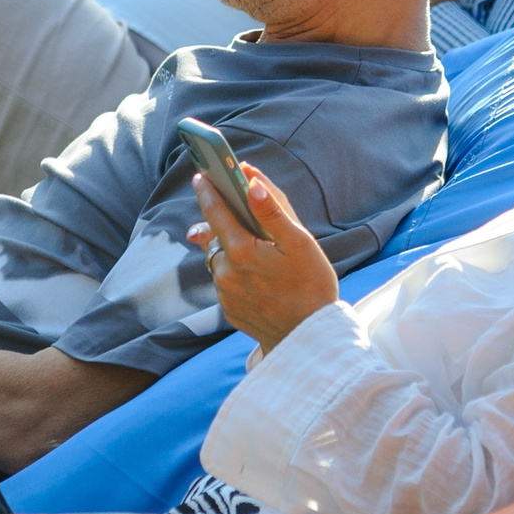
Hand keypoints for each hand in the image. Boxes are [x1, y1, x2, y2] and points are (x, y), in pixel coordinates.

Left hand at [189, 163, 340, 352]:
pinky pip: (226, 282)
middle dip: (222, 221)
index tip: (201, 176)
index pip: (215, 212)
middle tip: (236, 211)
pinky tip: (259, 276)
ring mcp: (225, 293)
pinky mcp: (228, 310)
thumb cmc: (312, 285)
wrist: (310, 338)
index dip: (208, 191)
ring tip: (258, 251)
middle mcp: (225, 273)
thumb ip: (272, 209)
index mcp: (240, 251)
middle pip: (215, 236)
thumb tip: (251, 181)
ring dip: (231, 249)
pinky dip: (236, 272)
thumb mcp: (299, 242)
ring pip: (219, 260)